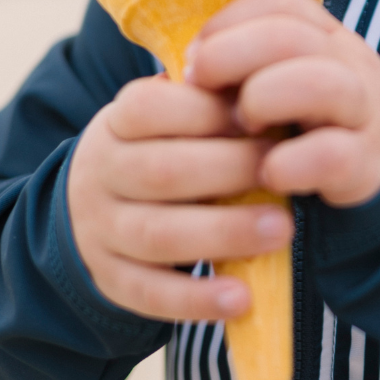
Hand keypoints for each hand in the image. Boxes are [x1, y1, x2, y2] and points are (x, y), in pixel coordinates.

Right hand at [67, 75, 292, 322]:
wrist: (93, 206)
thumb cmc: (161, 148)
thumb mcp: (171, 115)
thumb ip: (211, 99)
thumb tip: (264, 79)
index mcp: (118, 122)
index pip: (151, 108)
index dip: (208, 111)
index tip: (260, 115)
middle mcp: (102, 174)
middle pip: (161, 172)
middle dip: (229, 171)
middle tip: (286, 172)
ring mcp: (101, 230)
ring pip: (159, 235)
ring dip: (224, 233)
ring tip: (281, 230)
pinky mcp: (112, 281)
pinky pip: (151, 294)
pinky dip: (197, 300)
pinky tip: (242, 298)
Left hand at [186, 0, 379, 207]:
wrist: (377, 174)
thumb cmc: (307, 125)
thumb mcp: (283, 84)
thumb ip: (242, 69)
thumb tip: (175, 72)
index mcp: (325, 37)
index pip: (280, 2)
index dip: (228, 22)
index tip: (194, 59)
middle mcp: (351, 63)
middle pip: (292, 35)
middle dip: (231, 56)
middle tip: (201, 88)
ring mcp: (364, 113)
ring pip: (323, 84)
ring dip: (266, 99)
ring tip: (243, 126)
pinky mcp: (366, 165)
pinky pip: (333, 154)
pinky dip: (292, 164)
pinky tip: (269, 173)